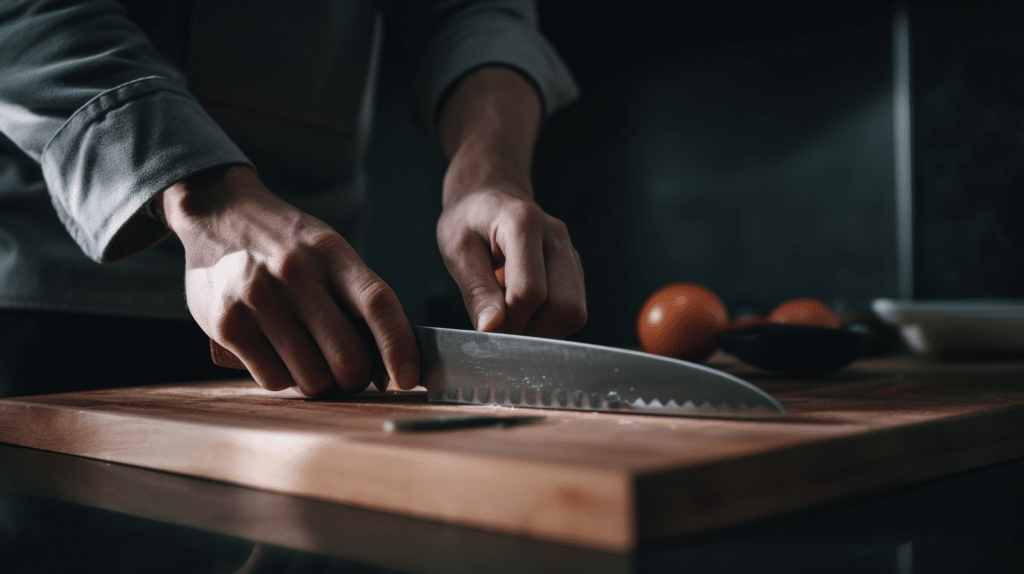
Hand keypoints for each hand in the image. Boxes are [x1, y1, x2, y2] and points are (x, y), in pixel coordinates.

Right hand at [160, 166, 418, 395]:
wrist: (218, 214)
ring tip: (310, 359)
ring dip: (319, 382)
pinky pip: (274, 380)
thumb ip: (359, 297)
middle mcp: (295, 274)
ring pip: (311, 378)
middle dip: (356, 378)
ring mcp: (258, 299)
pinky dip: (284, 380)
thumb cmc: (287, 245)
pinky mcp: (226, 324)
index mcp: (331, 253)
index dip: (399, 346)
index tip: (409, 378)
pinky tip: (279, 356)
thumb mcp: (328, 250)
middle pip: (347, 356)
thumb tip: (394, 361)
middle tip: (350, 372)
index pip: (378, 303)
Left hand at [437, 185, 585, 337]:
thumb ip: (476, 290)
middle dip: (532, 332)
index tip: (486, 329)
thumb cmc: (468, 221)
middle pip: (565, 306)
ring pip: (574, 312)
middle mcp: (556, 237)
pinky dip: (549, 323)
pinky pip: (572, 310)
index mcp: (524, 223)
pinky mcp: (573, 269)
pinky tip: (523, 313)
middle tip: (501, 333)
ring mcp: (570, 253)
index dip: (509, 322)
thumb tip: (492, 328)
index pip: (531, 292)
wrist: (487, 196)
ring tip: (511, 321)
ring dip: (542, 331)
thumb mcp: (457, 251)